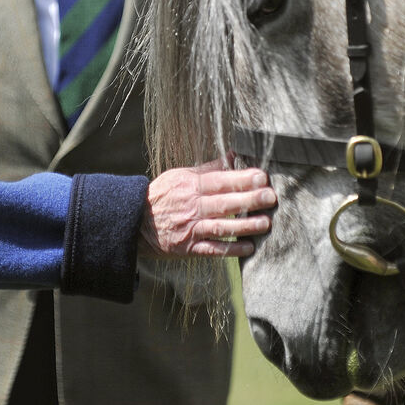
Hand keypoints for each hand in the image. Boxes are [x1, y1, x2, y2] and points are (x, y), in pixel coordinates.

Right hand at [138, 158, 274, 257]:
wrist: (133, 221)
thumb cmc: (162, 195)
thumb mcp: (181, 175)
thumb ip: (209, 168)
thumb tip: (234, 154)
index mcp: (190, 185)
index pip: (220, 180)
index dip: (241, 179)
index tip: (262, 176)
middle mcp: (191, 206)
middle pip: (224, 202)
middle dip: (249, 199)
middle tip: (271, 196)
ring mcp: (190, 228)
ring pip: (221, 226)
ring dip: (245, 226)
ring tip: (266, 223)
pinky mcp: (188, 248)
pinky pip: (212, 249)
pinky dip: (230, 249)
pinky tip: (248, 248)